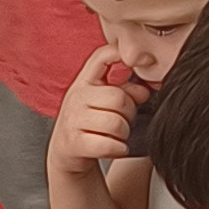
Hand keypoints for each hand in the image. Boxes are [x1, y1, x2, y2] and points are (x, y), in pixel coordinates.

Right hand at [49, 45, 148, 174]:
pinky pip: (109, 145)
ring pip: (116, 123)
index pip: (102, 56)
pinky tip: (115, 147)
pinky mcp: (75, 143)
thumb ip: (125, 91)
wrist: (65, 152)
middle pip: (119, 98)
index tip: (134, 68)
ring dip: (123, 133)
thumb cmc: (90, 123)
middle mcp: (77, 96)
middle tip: (123, 120)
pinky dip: (118, 149)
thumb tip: (144, 92)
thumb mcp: (103, 102)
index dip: (121, 56)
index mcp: (85, 81)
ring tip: (117, 135)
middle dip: (129, 113)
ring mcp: (73, 119)